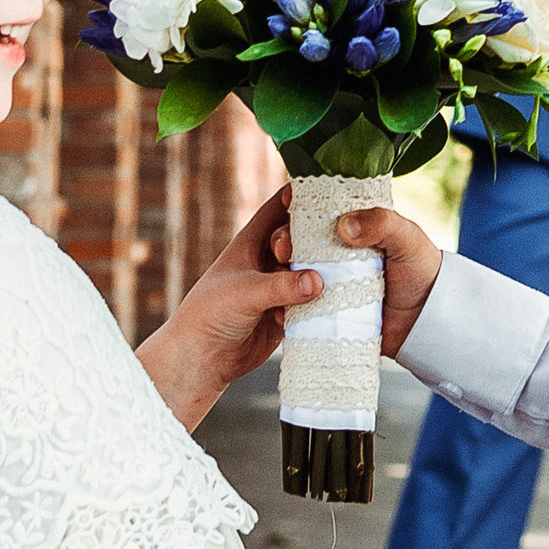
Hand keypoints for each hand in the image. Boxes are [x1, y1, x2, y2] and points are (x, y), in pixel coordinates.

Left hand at [138, 188, 322, 430]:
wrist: (202, 360)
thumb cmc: (210, 314)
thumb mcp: (244, 293)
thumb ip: (280, 286)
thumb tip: (318, 280)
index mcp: (252, 243)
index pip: (278, 208)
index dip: (300, 195)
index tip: (329, 188)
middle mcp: (268, 261)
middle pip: (302, 238)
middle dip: (320, 238)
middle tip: (337, 243)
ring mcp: (281, 287)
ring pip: (312, 270)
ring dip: (326, 271)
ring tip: (346, 271)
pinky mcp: (290, 313)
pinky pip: (314, 301)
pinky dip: (326, 299)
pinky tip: (342, 298)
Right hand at [270, 205, 443, 359]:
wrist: (426, 322)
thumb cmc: (421, 272)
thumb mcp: (408, 239)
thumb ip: (382, 224)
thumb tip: (344, 225)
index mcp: (352, 226)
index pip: (318, 210)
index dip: (299, 205)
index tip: (289, 202)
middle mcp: (334, 251)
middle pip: (298, 240)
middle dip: (283, 240)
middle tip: (283, 248)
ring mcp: (328, 280)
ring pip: (293, 271)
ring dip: (280, 272)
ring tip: (280, 276)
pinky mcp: (325, 309)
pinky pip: (299, 304)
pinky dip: (287, 304)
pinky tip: (282, 306)